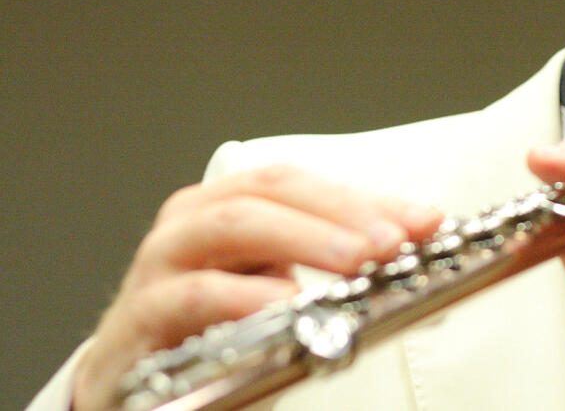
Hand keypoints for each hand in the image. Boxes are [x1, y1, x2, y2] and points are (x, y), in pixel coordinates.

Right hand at [72, 165, 442, 410]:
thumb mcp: (281, 290)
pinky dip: (245, 296)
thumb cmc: (212, 328)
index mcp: (231, 204)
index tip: (426, 221)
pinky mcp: (141, 314)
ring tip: (354, 263)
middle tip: (393, 242)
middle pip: (272, 190)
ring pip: (231, 223)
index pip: (307, 183)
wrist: (133, 386)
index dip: (368, 198)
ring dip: (302, 239)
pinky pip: (192, 295)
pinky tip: (288, 306)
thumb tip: (419, 266)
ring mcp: (163, 262)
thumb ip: (338, 271)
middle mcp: (194, 220)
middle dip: (341, 213)